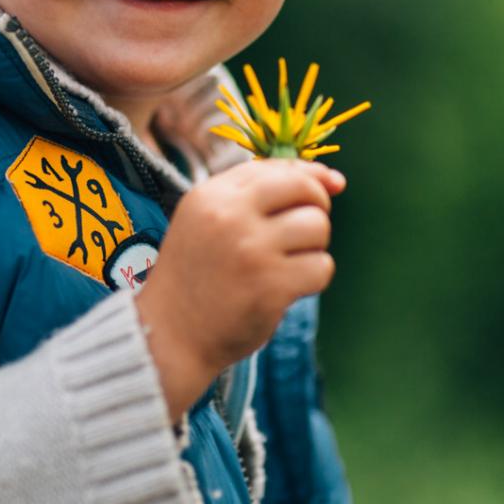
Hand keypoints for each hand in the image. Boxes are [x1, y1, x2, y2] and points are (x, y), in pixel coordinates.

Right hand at [133, 158, 345, 421]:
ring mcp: (251, 250)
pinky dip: (313, 278)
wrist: (170, 335)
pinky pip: (321, 267)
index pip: (277, 167)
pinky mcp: (271, 286)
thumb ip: (257, 195)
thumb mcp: (207, 221)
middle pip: (305, 190)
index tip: (329, 186)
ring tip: (287, 262)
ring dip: (313, 247)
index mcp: (211, 195)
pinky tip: (288, 287)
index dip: (310, 175)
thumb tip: (333, 179)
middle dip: (317, 207)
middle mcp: (230, 215)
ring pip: (318, 227)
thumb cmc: (196, 277)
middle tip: (302, 232)